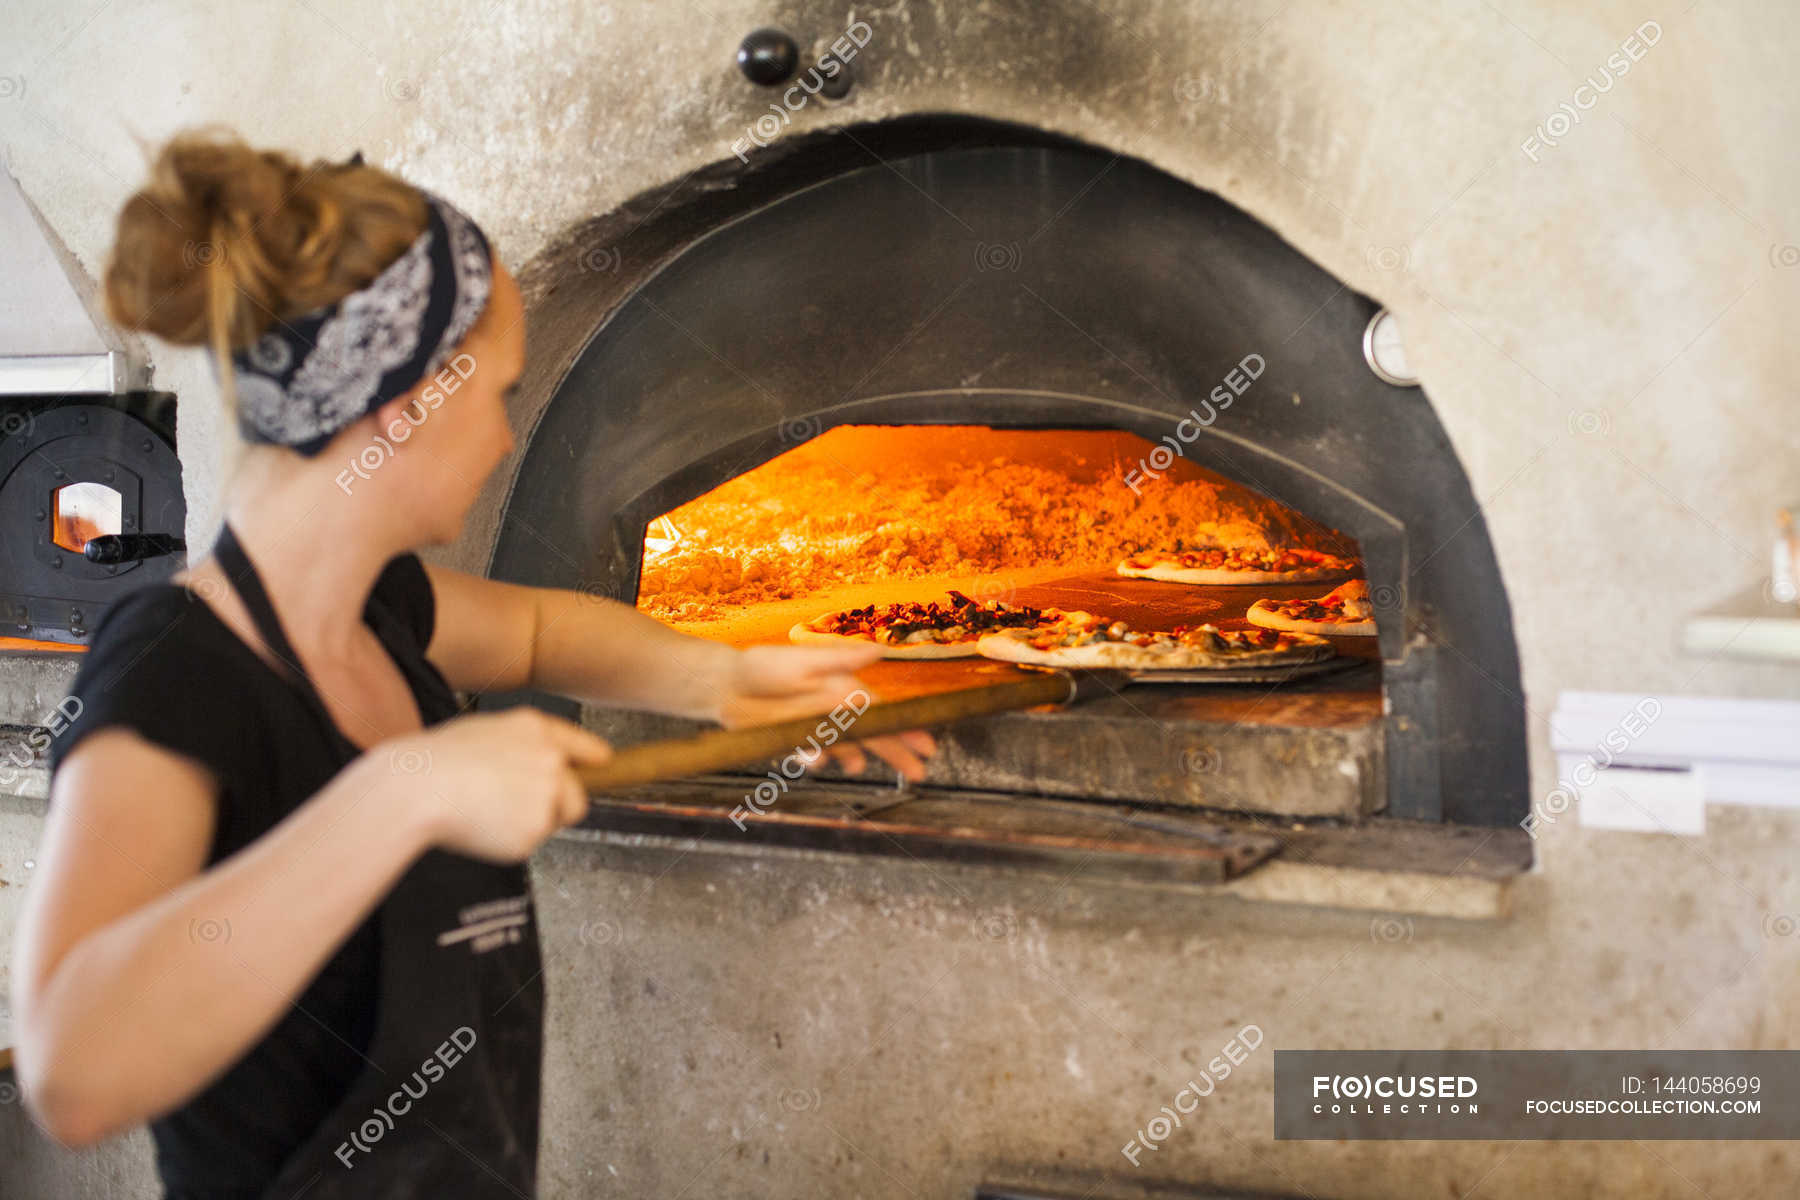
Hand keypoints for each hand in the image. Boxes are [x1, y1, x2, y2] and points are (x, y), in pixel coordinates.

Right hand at [375, 708, 612, 862]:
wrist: (416, 787)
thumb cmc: (436, 761)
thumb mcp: (482, 732)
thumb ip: (520, 746)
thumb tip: (545, 763)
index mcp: (535, 729)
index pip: (578, 743)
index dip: (592, 755)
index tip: (604, 762)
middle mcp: (551, 760)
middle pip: (576, 798)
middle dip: (556, 808)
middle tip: (512, 810)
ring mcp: (546, 795)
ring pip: (550, 822)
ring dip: (529, 824)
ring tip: (487, 811)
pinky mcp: (534, 829)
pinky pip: (528, 843)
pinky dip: (508, 842)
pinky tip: (481, 825)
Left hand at [711, 643, 936, 780]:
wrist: (724, 686)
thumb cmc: (762, 667)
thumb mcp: (802, 660)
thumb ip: (841, 658)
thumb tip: (880, 651)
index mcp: (843, 688)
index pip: (882, 712)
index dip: (906, 730)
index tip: (928, 745)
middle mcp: (834, 710)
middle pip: (872, 735)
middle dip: (896, 753)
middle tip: (919, 774)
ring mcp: (817, 729)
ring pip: (847, 749)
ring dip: (858, 759)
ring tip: (862, 770)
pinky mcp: (797, 743)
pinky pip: (816, 757)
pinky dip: (819, 759)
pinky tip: (814, 759)